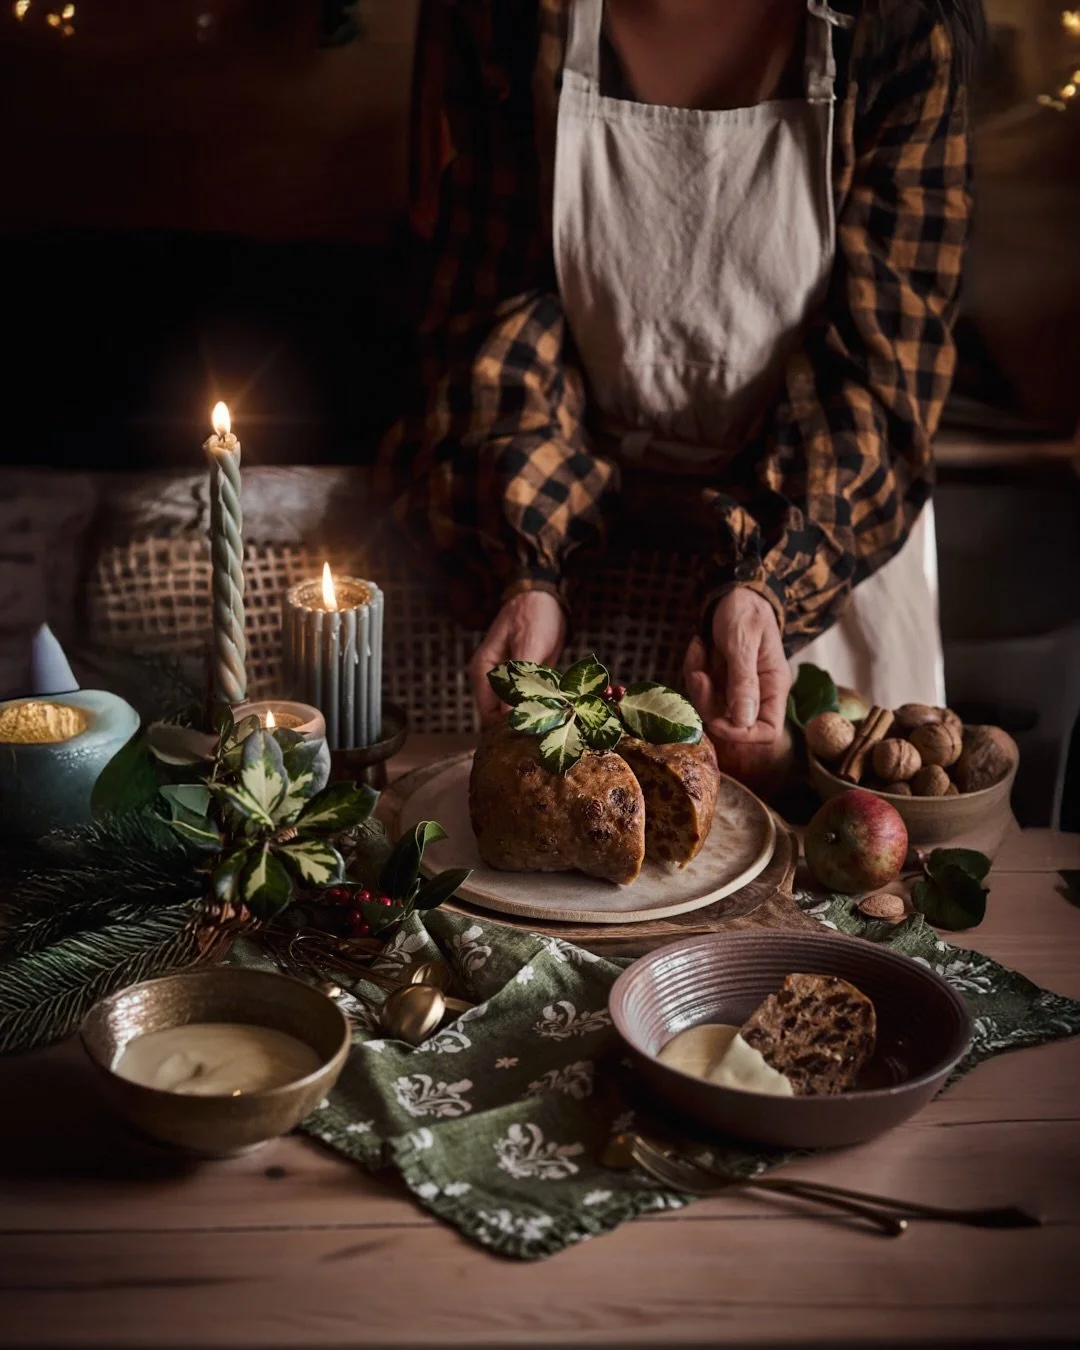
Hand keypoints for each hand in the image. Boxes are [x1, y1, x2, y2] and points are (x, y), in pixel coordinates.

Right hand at [470, 590, 566, 722]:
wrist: (545, 596)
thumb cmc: (535, 615)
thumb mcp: (530, 646)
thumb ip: (520, 680)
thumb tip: (511, 715)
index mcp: (483, 671)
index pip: (488, 715)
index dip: (508, 728)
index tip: (534, 734)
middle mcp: (490, 679)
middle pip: (500, 717)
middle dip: (523, 724)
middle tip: (548, 729)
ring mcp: (505, 680)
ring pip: (515, 711)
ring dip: (534, 716)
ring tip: (556, 719)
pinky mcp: (521, 680)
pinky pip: (527, 701)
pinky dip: (540, 706)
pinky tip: (556, 709)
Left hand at [684, 588, 789, 747]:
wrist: (733, 589)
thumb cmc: (745, 611)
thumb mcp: (742, 642)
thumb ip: (743, 681)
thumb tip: (744, 722)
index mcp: (773, 686)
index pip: (766, 731)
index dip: (741, 733)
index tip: (716, 719)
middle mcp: (757, 692)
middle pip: (730, 722)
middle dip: (707, 701)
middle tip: (699, 672)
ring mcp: (736, 687)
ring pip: (710, 706)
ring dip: (696, 682)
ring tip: (698, 648)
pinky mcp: (719, 679)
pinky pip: (700, 689)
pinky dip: (693, 669)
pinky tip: (697, 646)